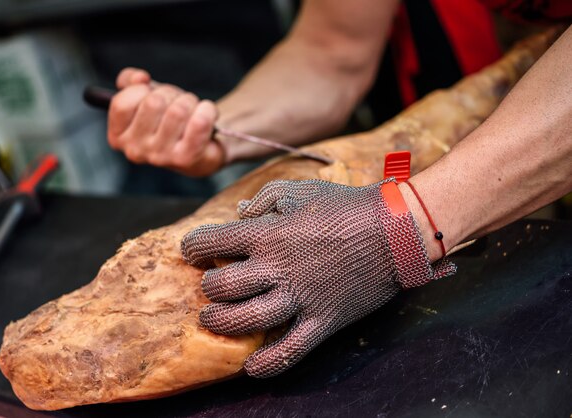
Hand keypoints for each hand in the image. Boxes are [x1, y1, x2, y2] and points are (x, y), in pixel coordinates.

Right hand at [108, 68, 224, 175]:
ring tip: (193, 110)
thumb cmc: (169, 118)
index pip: (122, 103)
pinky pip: (199, 122)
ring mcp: (160, 157)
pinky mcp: (186, 159)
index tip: (152, 94)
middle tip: (178, 103)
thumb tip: (139, 78)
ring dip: (190, 102)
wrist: (202, 147)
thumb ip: (130, 81)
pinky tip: (207, 115)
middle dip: (171, 94)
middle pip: (153, 102)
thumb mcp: (145, 95)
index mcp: (119, 137)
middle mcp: (135, 150)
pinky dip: (207, 111)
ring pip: (178, 110)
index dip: (142, 90)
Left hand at [181, 179, 454, 377]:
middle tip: (210, 283)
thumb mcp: (300, 190)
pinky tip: (250, 368)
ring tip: (212, 318)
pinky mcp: (322, 320)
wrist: (394, 230)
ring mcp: (299, 298)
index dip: (193, 247)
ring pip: (246, 319)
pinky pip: (291, 350)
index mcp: (268, 234)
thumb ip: (264, 199)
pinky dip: (268, 364)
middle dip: (207, 285)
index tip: (191, 250)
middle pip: (222, 286)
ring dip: (221, 321)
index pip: (213, 243)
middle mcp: (276, 268)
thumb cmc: (345, 206)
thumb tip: (240, 213)